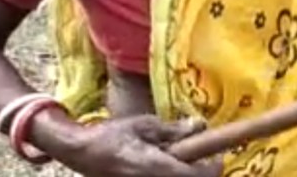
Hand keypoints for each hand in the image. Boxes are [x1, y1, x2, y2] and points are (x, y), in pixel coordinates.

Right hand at [64, 116, 222, 176]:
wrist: (79, 153)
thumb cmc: (110, 136)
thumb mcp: (144, 125)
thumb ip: (173, 129)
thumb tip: (200, 124)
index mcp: (156, 167)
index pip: (198, 176)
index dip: (212, 168)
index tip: (217, 158)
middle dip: (198, 172)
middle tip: (203, 159)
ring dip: (183, 172)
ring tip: (182, 159)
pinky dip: (170, 173)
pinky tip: (165, 164)